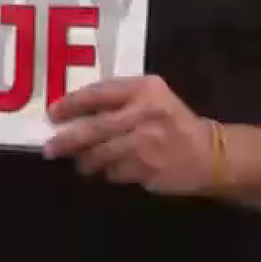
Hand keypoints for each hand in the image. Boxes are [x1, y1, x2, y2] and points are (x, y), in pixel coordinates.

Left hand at [43, 75, 218, 196]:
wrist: (210, 153)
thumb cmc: (172, 121)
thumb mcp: (151, 97)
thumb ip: (118, 98)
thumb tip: (74, 111)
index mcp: (144, 89)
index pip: (98, 93)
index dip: (71, 104)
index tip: (53, 114)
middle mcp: (144, 113)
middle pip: (94, 128)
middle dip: (67, 140)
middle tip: (50, 149)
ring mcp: (146, 143)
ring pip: (100, 154)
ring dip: (86, 161)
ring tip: (82, 163)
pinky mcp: (147, 169)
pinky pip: (114, 172)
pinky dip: (109, 172)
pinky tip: (112, 170)